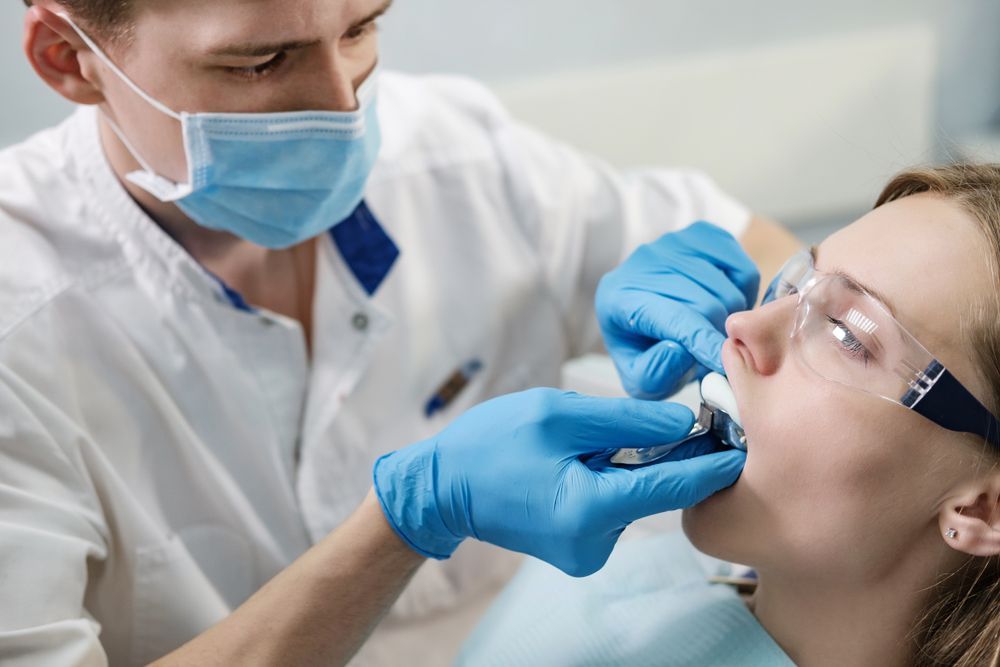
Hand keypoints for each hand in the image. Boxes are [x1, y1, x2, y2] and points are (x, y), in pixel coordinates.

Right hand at [373, 389, 745, 576]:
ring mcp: (586, 551)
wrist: (443, 488)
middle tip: (704, 418)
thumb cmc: (492, 444)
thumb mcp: (559, 416)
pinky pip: (614, 507)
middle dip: (679, 459)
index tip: (745, 444)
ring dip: (643, 466)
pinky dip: (619, 479)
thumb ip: (625, 421)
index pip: (670, 489)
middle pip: (656, 494)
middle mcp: (594, 543)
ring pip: (636, 499)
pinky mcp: (579, 548)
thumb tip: (682, 422)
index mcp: (589, 510)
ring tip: (629, 431)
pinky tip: (601, 455)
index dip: (711, 464)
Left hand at [596, 221, 759, 399]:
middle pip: (705, 303)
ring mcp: (674, 243)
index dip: (700, 340)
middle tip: (718, 353)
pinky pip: (743, 268)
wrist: (646, 310)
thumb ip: (655, 372)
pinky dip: (745, 293)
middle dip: (719, 337)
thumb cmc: (645, 349)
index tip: (724, 360)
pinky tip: (727, 305)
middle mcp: (643, 263)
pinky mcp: (702, 234)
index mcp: (620, 299)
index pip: (670, 317)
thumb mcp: (641, 376)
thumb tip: (679, 350)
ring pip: (726, 288)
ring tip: (717, 331)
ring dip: (733, 319)